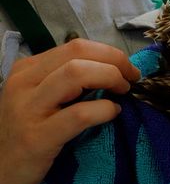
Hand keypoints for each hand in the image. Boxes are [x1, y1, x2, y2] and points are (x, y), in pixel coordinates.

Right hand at [0, 39, 140, 183]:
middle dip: (115, 61)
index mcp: (27, 70)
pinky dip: (103, 109)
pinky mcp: (37, 138)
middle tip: (132, 78)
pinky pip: (79, 114)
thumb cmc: (25, 133)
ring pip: (77, 74)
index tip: (128, 68)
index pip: (76, 46)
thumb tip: (110, 69)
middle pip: (78, 53)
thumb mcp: (39, 98)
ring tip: (122, 92)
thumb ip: (66, 81)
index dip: (110, 53)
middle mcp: (24, 83)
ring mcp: (28, 109)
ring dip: (110, 78)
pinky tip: (112, 113)